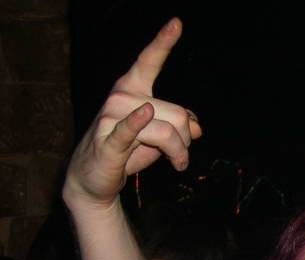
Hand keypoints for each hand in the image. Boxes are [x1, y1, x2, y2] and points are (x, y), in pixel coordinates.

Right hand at [63, 18, 201, 210]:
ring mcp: (112, 118)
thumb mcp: (160, 136)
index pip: (149, 61)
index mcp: (132, 89)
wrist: (95, 179)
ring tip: (177, 164)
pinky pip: (131, 130)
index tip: (177, 22)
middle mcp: (121, 98)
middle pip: (178, 115)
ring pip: (168, 132)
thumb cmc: (129, 153)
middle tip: (180, 156)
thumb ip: (178, 125)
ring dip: (179, 153)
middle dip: (186, 141)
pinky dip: (138, 123)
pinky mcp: (108, 141)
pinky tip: (145, 115)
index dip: (164, 42)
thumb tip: (196, 126)